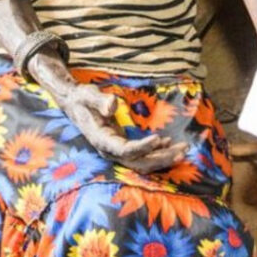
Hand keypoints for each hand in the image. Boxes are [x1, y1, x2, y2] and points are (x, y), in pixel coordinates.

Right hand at [53, 81, 186, 172]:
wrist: (73, 104)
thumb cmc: (81, 98)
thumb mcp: (88, 95)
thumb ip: (100, 100)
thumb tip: (113, 105)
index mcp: (101, 140)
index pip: (125, 151)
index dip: (142, 147)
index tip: (159, 138)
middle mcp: (109, 150)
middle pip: (138, 162)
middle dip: (161, 158)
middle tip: (183, 150)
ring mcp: (115, 151)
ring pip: (142, 161)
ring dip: (164, 157)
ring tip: (184, 149)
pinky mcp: (121, 146)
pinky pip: (141, 155)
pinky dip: (156, 150)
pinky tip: (169, 143)